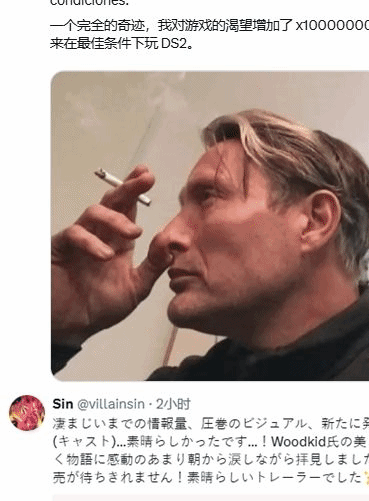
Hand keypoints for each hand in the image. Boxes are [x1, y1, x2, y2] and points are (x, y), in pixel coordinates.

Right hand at [51, 166, 158, 345]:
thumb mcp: (136, 288)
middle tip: (145, 179)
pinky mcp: (60, 248)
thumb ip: (154, 266)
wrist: (72, 326)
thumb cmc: (99, 307)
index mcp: (118, 241)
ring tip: (132, 234)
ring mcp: (78, 240)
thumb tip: (176, 244)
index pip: (128, 209)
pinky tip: (105, 255)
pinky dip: (92, 242)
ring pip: (94, 213)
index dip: (136, 190)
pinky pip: (75, 234)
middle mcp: (99, 235)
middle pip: (112, 202)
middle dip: (129, 188)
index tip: (148, 174)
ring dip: (115, 219)